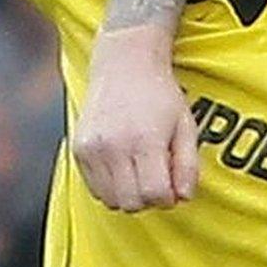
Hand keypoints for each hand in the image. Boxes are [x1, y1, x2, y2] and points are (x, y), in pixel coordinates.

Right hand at [70, 27, 198, 209]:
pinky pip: (95, 189)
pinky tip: (122, 165)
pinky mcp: (79, 149)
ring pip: (111, 201)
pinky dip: (110, 187)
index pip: (155, 195)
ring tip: (139, 170)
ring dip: (128, 195)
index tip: (172, 186)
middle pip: (131, 203)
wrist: (124, 63)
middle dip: (148, 200)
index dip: (168, 198)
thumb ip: (188, 166)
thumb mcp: (185, 126)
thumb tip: (183, 198)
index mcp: (145, 140)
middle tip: (156, 178)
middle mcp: (114, 147)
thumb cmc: (160, 94)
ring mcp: (92, 149)